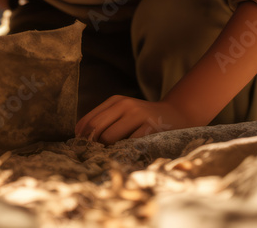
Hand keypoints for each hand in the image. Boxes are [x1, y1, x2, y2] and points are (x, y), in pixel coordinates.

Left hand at [75, 96, 190, 144]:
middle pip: (96, 128)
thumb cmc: (144, 119)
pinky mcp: (150, 127)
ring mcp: (138, 115)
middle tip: (94, 155)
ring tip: (111, 155)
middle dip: (92, 144)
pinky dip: (123, 152)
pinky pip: (128, 144)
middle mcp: (125, 105)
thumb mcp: (124, 113)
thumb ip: (104, 121)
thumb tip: (79, 137)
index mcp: (116, 101)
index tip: (82, 148)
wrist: (176, 115)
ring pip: (109, 137)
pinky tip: (125, 155)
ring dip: (107, 150)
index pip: (89, 120)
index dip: (82, 137)